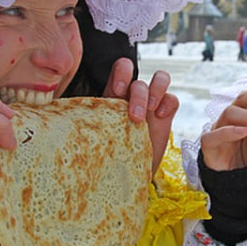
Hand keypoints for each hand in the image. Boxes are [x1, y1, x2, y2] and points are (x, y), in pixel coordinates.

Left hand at [103, 57, 178, 173]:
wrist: (126, 176)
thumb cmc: (108, 156)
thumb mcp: (99, 137)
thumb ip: (94, 123)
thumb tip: (74, 122)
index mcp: (114, 96)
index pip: (121, 69)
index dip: (122, 74)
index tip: (118, 92)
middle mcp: (133, 96)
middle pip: (139, 77)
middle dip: (139, 93)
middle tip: (136, 116)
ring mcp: (151, 104)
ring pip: (160, 79)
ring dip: (156, 91)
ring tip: (151, 111)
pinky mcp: (165, 115)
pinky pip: (172, 99)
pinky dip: (167, 104)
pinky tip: (160, 118)